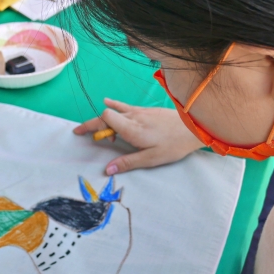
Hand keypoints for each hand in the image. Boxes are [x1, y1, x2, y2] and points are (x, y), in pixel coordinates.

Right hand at [73, 99, 202, 174]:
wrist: (195, 127)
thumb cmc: (174, 145)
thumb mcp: (151, 159)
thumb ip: (128, 163)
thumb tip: (108, 170)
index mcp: (132, 129)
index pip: (105, 118)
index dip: (93, 125)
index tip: (86, 136)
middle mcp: (133, 117)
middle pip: (106, 115)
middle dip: (92, 124)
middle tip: (79, 132)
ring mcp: (140, 111)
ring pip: (115, 110)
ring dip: (104, 119)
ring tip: (99, 130)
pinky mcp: (147, 110)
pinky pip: (125, 107)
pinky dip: (115, 108)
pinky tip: (109, 103)